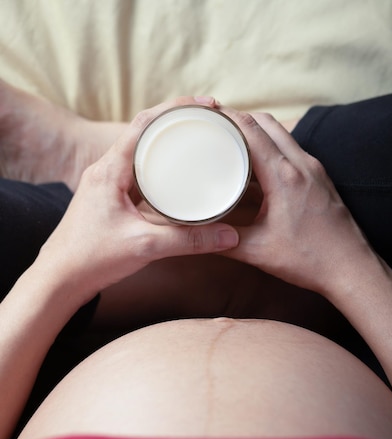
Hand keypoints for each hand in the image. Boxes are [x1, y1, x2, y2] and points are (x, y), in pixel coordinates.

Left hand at [39, 96, 238, 302]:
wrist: (60, 279)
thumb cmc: (91, 259)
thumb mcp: (146, 247)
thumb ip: (188, 241)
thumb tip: (230, 235)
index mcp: (109, 169)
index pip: (144, 123)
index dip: (177, 108)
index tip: (207, 105)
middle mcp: (105, 170)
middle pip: (144, 132)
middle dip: (176, 122)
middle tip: (209, 122)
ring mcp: (105, 184)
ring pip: (140, 152)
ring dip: (166, 144)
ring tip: (197, 143)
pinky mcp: (108, 199)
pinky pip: (136, 173)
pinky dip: (158, 168)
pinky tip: (175, 177)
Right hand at [220, 108, 372, 295]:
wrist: (350, 268)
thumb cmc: (309, 260)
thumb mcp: (258, 251)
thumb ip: (223, 240)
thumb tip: (197, 233)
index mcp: (283, 177)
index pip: (250, 130)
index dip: (225, 118)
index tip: (204, 115)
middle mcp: (302, 165)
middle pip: (266, 123)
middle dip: (238, 119)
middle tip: (214, 127)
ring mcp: (314, 169)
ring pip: (282, 134)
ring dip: (257, 132)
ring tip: (232, 143)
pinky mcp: (320, 178)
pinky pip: (293, 150)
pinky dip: (273, 147)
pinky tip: (257, 166)